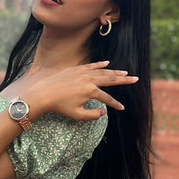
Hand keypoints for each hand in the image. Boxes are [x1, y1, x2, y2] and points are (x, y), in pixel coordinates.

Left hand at [23, 61, 137, 120]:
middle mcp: (89, 80)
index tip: (122, 108)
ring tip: (125, 72)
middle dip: (124, 80)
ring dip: (115, 72)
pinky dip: (100, 64)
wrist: (43, 93)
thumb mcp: (77, 115)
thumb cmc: (60, 107)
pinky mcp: (76, 69)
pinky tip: (107, 63)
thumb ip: (92, 115)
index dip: (115, 104)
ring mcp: (83, 73)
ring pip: (102, 71)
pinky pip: (91, 66)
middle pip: (110, 80)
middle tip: (135, 79)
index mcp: (91, 91)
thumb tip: (103, 112)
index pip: (107, 98)